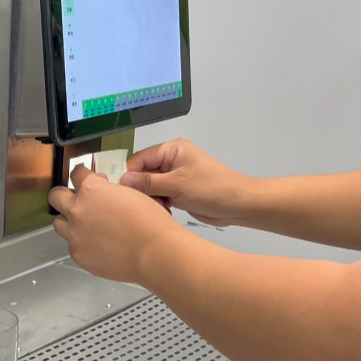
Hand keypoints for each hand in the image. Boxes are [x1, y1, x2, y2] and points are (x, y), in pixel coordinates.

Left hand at [49, 165, 180, 283]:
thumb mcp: (131, 193)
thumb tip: (103, 190)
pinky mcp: (78, 255)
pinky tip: (97, 244)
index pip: (76, 174)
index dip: (81, 175)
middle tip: (73, 199)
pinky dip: (81, 243)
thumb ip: (109, 190)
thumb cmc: (150, 224)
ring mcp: (75, 235)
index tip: (82, 178)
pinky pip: (72, 246)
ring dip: (69, 221)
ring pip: (59, 224)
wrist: (155, 252)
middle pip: (56, 197)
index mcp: (91, 190)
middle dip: (64, 195)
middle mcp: (78, 210)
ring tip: (84, 225)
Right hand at [121, 139, 252, 226]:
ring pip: (150, 187)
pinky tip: (164, 211)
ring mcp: (175, 176)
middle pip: (143, 173)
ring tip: (158, 207)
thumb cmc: (215, 188)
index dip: (130, 174)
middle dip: (141, 188)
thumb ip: (148, 182)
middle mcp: (172, 161)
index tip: (123, 190)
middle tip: (142, 202)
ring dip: (151, 198)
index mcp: (172, 150)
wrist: (238, 205)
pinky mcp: (178, 191)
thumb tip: (124, 180)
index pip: (140, 158)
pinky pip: (159, 196)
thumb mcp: (177, 184)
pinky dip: (158, 204)